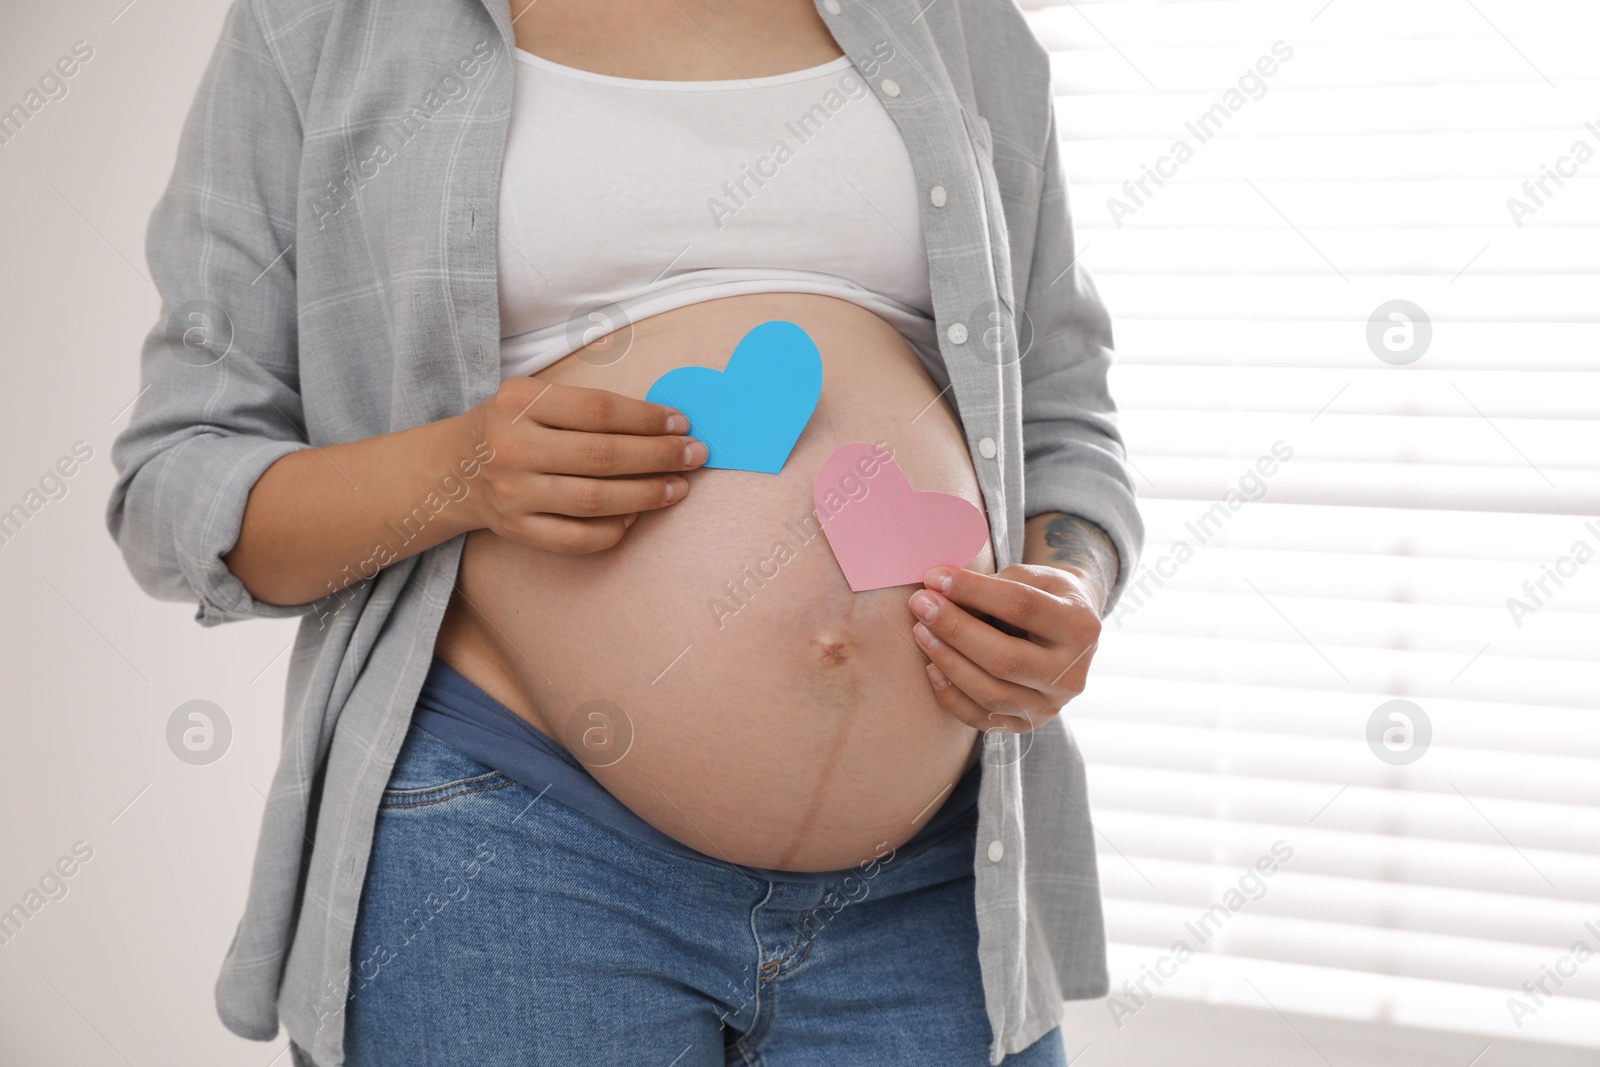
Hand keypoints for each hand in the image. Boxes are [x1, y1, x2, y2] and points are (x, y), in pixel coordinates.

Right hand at [458, 377, 707, 552]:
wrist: (451, 469)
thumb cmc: (511, 426)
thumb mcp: (533, 396)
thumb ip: (587, 406)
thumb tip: (662, 424)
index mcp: (519, 402)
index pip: (598, 410)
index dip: (647, 419)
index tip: (682, 423)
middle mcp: (512, 447)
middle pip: (601, 456)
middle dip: (658, 457)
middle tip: (695, 455)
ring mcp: (512, 493)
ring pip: (594, 500)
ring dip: (646, 495)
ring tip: (678, 487)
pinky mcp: (515, 529)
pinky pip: (576, 538)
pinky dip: (613, 530)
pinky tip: (637, 517)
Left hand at [907, 563, 1101, 733]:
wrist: (1067, 633)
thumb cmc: (1042, 595)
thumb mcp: (1029, 577)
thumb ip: (991, 586)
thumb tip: (940, 596)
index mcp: (1080, 627)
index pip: (1022, 607)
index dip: (974, 591)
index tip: (936, 578)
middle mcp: (1072, 675)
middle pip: (1005, 659)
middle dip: (955, 630)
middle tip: (921, 605)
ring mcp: (1050, 706)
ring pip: (991, 693)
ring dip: (948, 662)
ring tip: (921, 632)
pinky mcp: (1026, 725)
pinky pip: (981, 718)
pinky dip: (950, 695)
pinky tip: (931, 667)